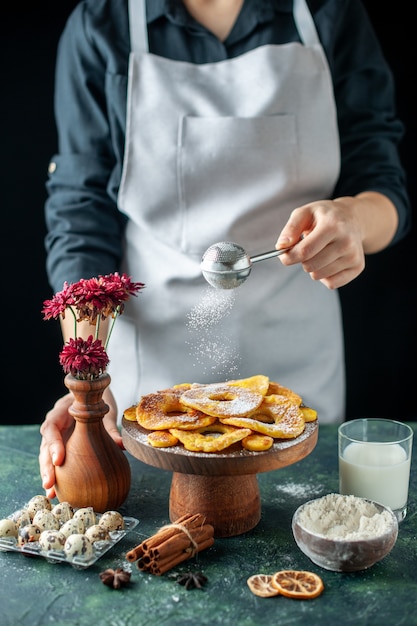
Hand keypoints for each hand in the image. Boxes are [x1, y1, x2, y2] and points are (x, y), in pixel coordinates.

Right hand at [39, 387, 122, 498]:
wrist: (90, 395)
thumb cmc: (95, 402)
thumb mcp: (103, 412)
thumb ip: (110, 428)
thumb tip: (121, 444)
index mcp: (60, 413)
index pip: (51, 428)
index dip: (53, 444)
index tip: (58, 459)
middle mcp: (53, 426)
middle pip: (44, 447)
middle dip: (46, 466)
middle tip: (49, 483)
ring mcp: (54, 437)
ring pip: (45, 457)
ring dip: (48, 474)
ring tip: (50, 493)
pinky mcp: (58, 447)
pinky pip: (54, 462)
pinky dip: (55, 476)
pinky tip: (57, 493)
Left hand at [275, 192, 397, 288]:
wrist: (353, 218)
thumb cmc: (325, 216)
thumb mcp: (305, 212)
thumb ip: (291, 228)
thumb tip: (281, 246)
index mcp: (333, 225)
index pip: (305, 251)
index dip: (289, 257)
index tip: (284, 256)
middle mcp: (346, 241)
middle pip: (310, 266)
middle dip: (302, 260)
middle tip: (306, 248)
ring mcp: (354, 256)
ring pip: (318, 275)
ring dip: (313, 267)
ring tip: (320, 251)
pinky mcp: (357, 267)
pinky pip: (331, 283)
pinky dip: (324, 276)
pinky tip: (328, 261)